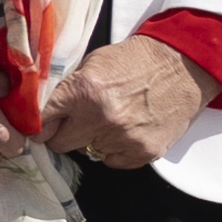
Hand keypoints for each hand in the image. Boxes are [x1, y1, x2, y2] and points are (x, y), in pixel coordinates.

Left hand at [44, 37, 209, 169]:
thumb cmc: (138, 60)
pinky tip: (128, 128)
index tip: (37, 126)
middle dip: (64, 133)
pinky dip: (116, 149)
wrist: (184, 65)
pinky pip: (113, 161)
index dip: (37, 123)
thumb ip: (68, 88)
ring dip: (95, 138)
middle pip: (60, 144)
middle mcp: (102, 117)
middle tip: (77, 121)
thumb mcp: (93, 63)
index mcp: (84, 90)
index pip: (42, 120)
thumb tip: (42, 109)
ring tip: (113, 116)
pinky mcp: (144, 152)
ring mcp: (124, 137)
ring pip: (88, 152)